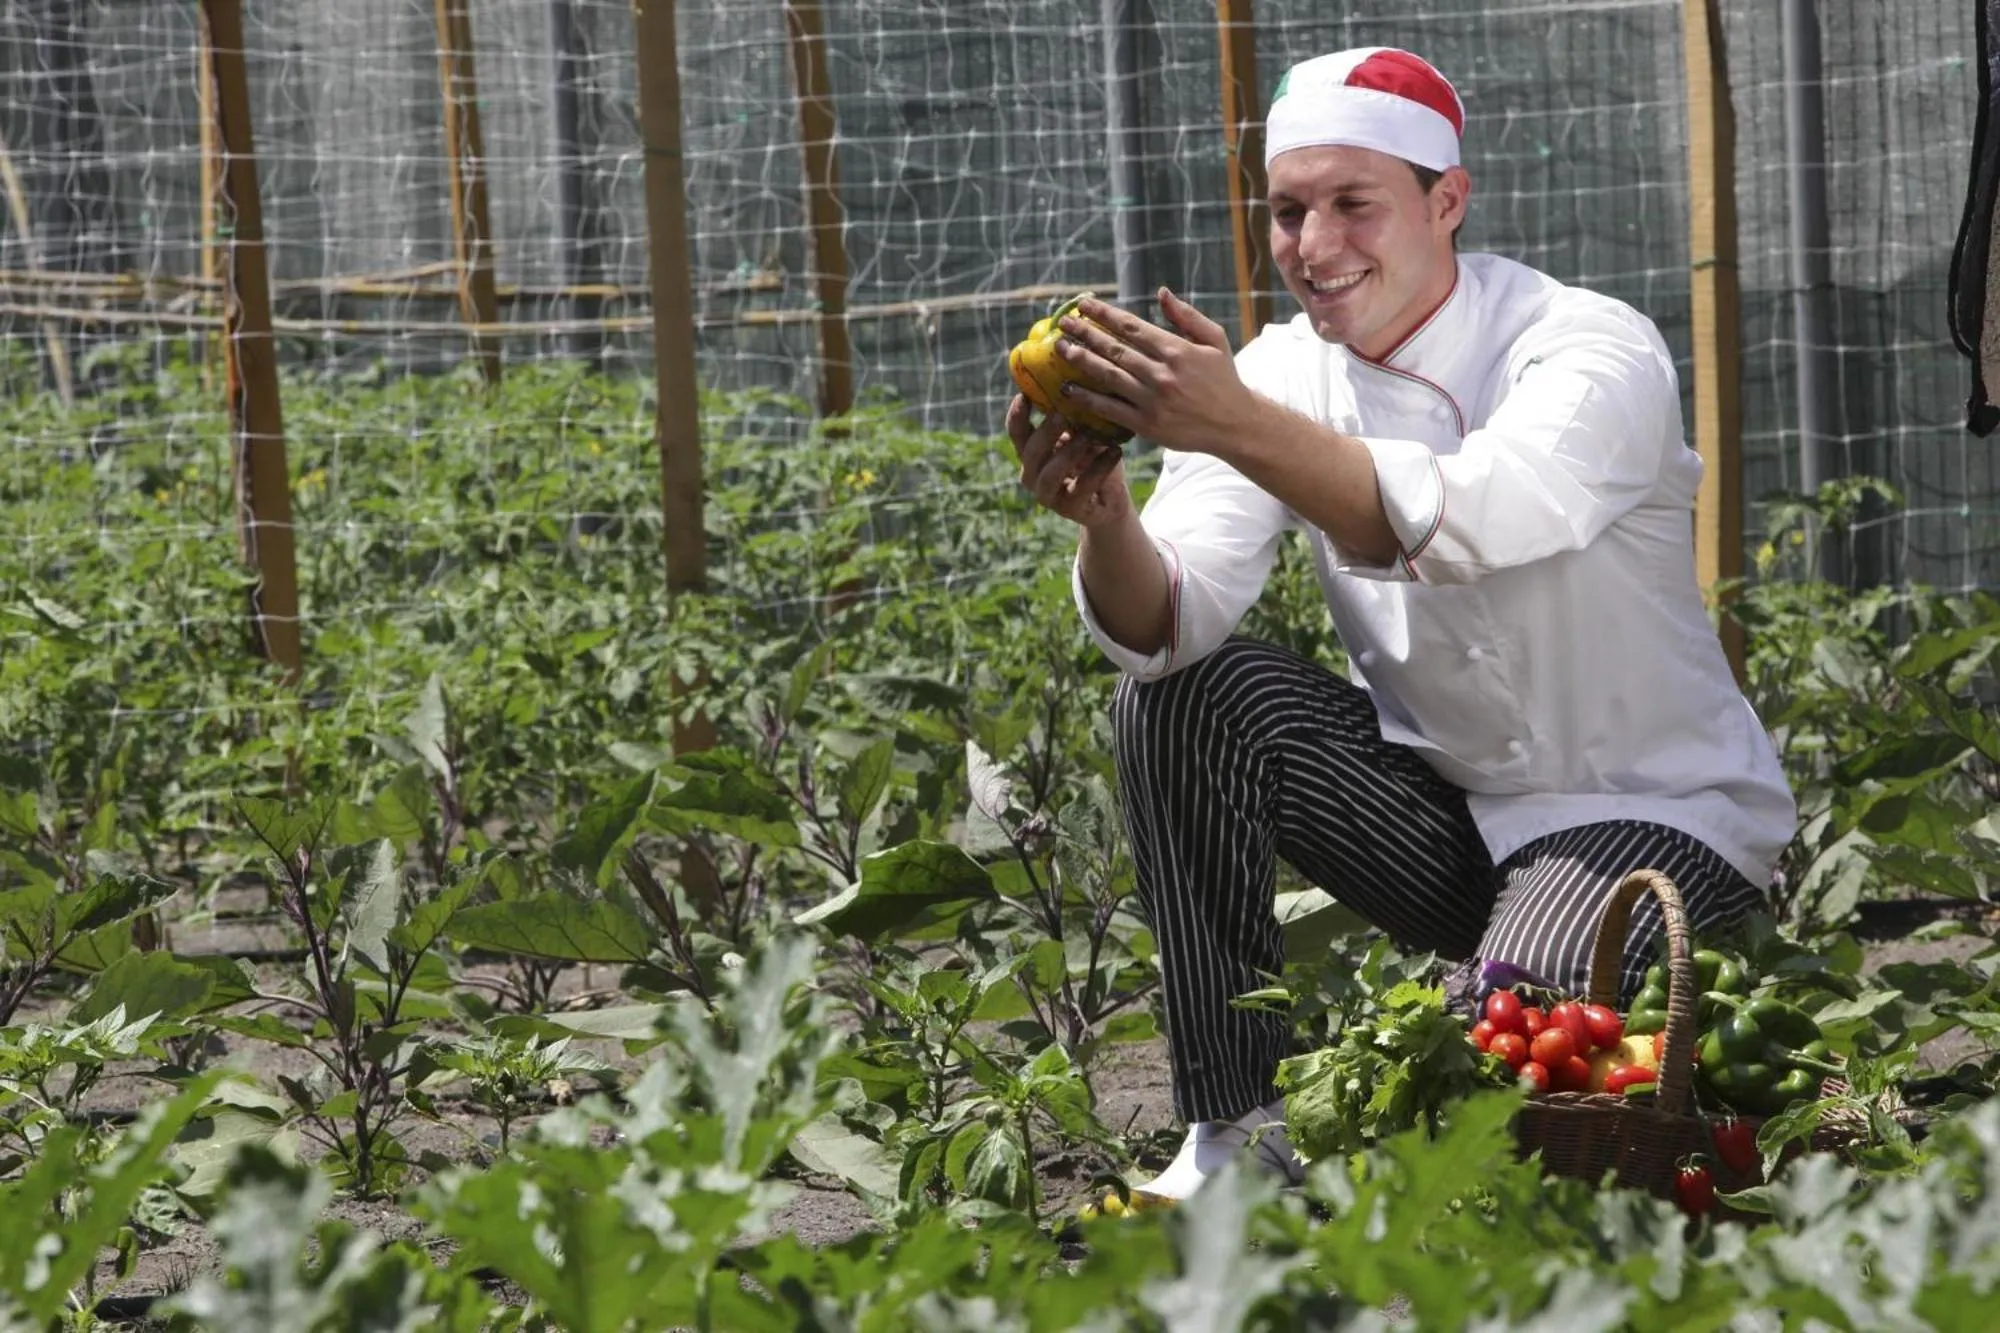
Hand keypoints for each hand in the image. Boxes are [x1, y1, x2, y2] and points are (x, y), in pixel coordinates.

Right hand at [1005, 394, 1130, 528]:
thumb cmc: (1095, 460)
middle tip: (1061, 415)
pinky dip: (1099, 468)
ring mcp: (1050, 496)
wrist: (1111, 500)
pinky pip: (1082, 488)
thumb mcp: (1086, 435)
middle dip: (1045, 433)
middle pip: (1030, 453)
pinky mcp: (1071, 510)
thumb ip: (1076, 418)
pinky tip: (1115, 452)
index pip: (1017, 433)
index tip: (1024, 394)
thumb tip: (1078, 383)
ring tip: (1089, 437)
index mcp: (1032, 454)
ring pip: (1050, 475)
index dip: (1017, 415)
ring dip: (1069, 453)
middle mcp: (1033, 476)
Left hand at [1053, 288, 1254, 456]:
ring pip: (1108, 376)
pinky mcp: (1147, 425)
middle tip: (1063, 322)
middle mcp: (1162, 374)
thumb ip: (1186, 316)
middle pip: (1114, 349)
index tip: (1084, 304)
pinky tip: (1068, 388)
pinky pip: (1110, 409)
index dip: (1104, 314)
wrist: (1235, 425)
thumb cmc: (1224, 379)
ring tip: (1060, 348)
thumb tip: (1161, 293)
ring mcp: (1153, 401)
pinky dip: (1087, 399)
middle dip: (1085, 333)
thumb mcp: (1214, 340)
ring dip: (1080, 360)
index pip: (1132, 327)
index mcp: (1177, 350)